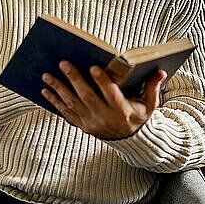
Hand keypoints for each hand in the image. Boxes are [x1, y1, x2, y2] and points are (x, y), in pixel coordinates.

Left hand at [41, 61, 165, 139]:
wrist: (131, 141)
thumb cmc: (139, 115)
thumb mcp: (150, 104)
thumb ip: (152, 87)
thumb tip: (160, 71)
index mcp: (122, 111)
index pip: (111, 95)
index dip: (103, 82)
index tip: (94, 67)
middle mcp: (105, 118)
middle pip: (87, 96)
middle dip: (74, 79)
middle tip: (63, 62)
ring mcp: (92, 123)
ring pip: (72, 104)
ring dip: (58, 89)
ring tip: (46, 75)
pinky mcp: (83, 126)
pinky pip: (66, 113)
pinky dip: (54, 102)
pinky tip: (44, 90)